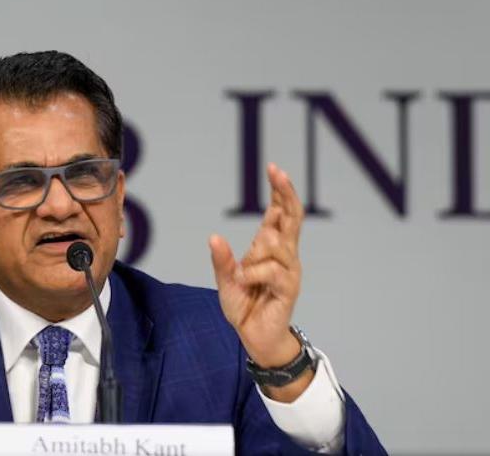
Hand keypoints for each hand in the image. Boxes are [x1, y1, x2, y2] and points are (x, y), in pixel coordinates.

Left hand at [210, 163, 304, 372]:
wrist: (255, 337)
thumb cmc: (244, 306)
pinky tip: (245, 279)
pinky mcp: (289, 288)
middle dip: (286, 193)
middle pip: (292, 218)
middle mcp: (284, 256)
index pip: (279, 214)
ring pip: (280, 245)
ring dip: (261, 248)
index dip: (279, 191)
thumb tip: (214, 237)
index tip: (274, 169)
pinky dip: (255, 272)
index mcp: (269, 249)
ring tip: (245, 266)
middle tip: (277, 172)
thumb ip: (222, 260)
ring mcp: (289, 271)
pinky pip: (275, 271)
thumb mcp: (226, 280)